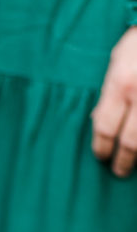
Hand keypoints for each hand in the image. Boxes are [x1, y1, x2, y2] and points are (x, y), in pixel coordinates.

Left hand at [92, 26, 136, 176]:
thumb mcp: (118, 61)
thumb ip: (109, 93)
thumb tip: (99, 122)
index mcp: (120, 84)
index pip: (104, 129)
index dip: (101, 148)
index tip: (101, 156)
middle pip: (130, 142)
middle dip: (123, 161)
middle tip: (119, 170)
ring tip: (135, 162)